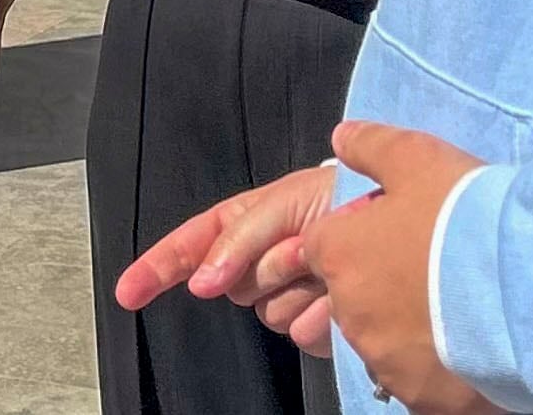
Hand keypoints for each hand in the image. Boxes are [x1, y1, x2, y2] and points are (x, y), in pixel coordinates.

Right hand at [116, 161, 342, 343]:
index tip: (127, 291)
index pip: (192, 245)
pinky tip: (341, 295)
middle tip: (304, 246)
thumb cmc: (348, 198)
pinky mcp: (320, 327)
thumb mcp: (287, 201)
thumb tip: (200, 282)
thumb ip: (237, 238)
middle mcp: (267, 262)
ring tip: (329, 265)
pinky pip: (302, 334)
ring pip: (268, 312)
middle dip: (264, 267)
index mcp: (252, 224)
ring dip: (298, 289)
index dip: (157, 268)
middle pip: (235, 284)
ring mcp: (293, 296)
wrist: (405, 227)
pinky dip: (322, 315)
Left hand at [303, 122, 496, 412]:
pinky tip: (477, 341)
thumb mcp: (417, 157)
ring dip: (414, 326)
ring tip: (465, 305)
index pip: (327, 246)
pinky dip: (442, 364)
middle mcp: (352, 314)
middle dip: (386, 284)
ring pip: (387, 341)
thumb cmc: (467, 215)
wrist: (530, 284)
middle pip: (356, 297)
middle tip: (439, 266)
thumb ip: (372, 147)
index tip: (402, 231)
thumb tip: (342, 137)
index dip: (363, 236)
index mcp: (341, 255)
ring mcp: (387, 360)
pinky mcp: (424, 397)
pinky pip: (424, 378)